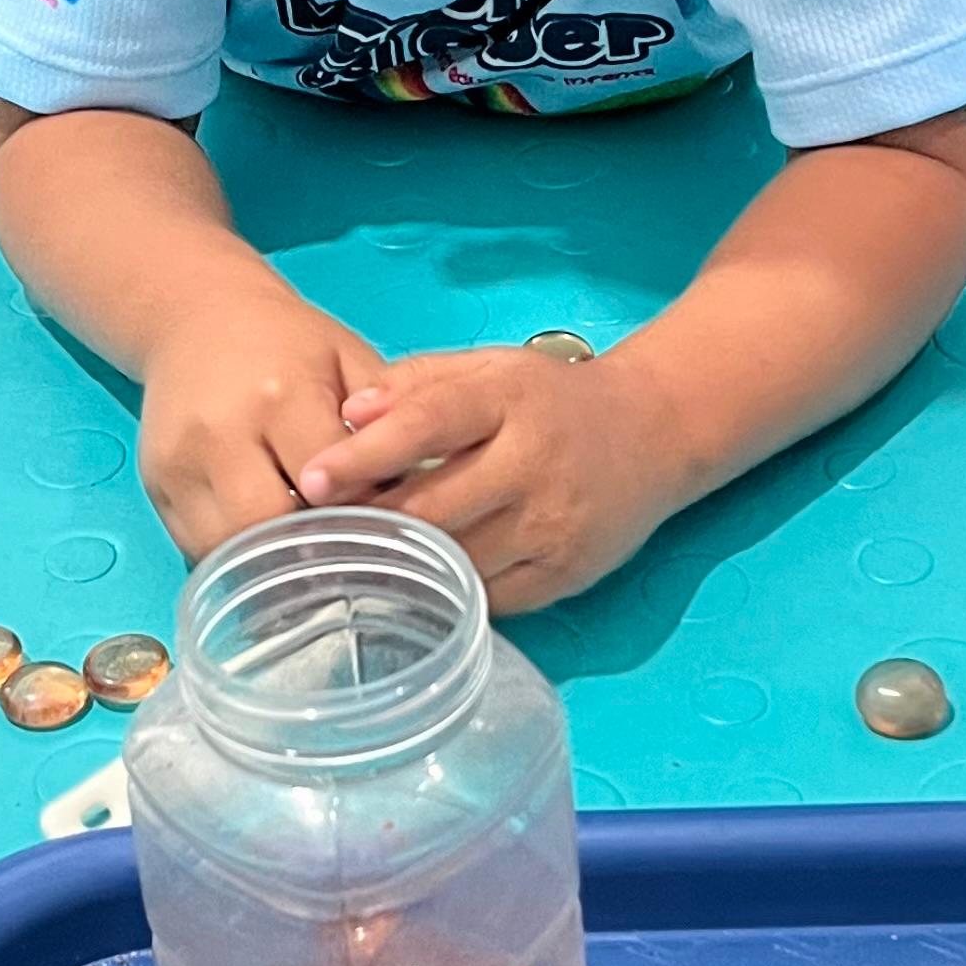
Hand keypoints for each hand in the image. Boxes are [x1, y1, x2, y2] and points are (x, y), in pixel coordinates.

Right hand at [138, 289, 388, 560]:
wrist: (197, 317)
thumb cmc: (290, 343)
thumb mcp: (352, 361)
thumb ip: (387, 423)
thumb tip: (417, 497)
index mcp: (280, 396)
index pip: (330, 486)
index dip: (365, 514)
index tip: (392, 527)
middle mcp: (220, 435)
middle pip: (273, 531)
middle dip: (318, 548)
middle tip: (351, 552)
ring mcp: (179, 467)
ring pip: (233, 552)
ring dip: (276, 563)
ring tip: (312, 555)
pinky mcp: (156, 489)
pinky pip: (201, 551)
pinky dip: (240, 560)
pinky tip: (271, 549)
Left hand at [295, 347, 688, 611]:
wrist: (655, 431)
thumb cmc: (551, 399)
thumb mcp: (490, 368)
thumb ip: (417, 383)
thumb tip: (348, 414)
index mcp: (510, 400)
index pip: (429, 424)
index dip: (365, 454)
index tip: (311, 477)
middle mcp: (535, 463)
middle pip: (434, 507)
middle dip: (369, 523)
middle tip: (315, 533)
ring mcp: (553, 525)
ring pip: (456, 561)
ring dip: (402, 563)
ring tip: (354, 560)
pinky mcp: (566, 574)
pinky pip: (487, 597)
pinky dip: (447, 593)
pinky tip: (417, 582)